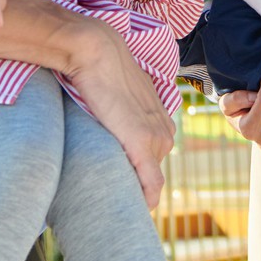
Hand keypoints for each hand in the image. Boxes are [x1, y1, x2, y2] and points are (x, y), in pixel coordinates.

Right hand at [58, 21, 176, 206]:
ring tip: (111, 195)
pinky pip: (150, 182)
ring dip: (134, 188)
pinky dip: (145, 197)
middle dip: (135, 183)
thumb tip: (105, 120)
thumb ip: (122, 113)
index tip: (122, 183)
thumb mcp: (120, 95)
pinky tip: (137, 209)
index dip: (137, 174)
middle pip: (151, 171)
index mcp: (161, 121)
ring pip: (148, 178)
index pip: (153, 159)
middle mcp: (165, 131)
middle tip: (112, 193)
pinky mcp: (142, 143)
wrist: (96, 51)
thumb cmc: (101, 69)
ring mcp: (156, 137)